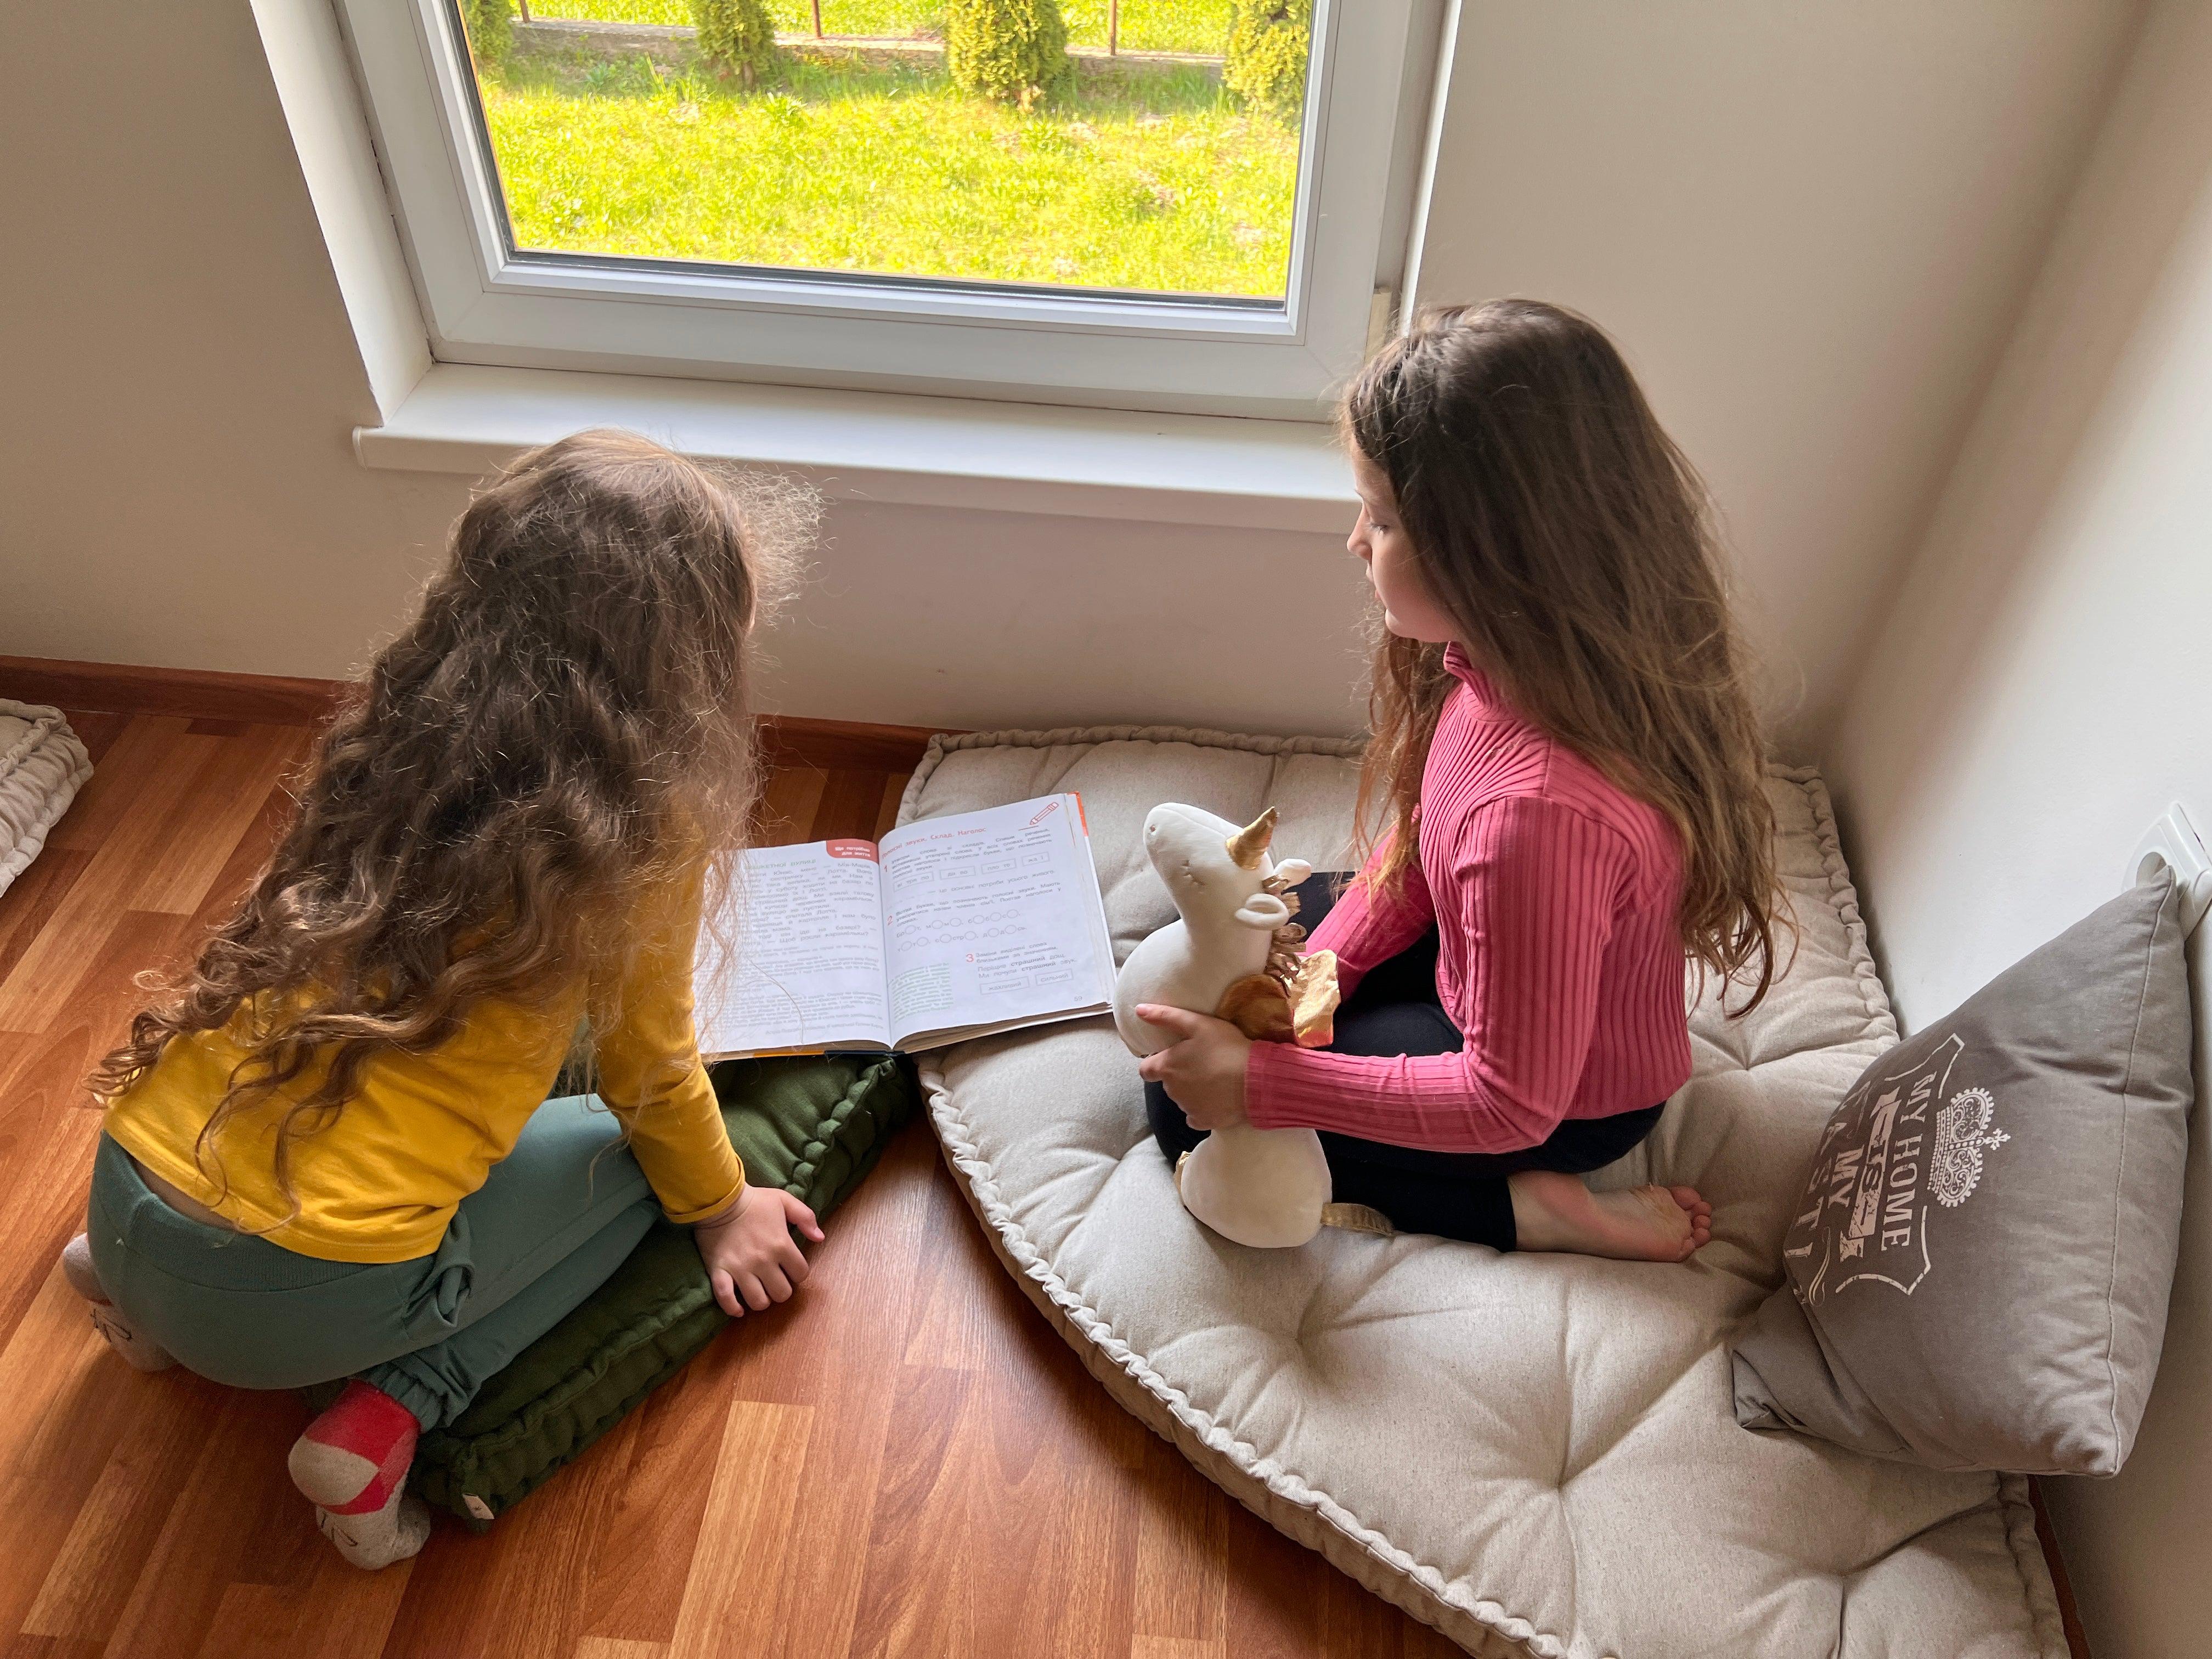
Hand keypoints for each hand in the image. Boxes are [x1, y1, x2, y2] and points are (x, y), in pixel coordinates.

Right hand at [694, 1185, 823, 1315]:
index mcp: (781, 1245)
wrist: (719, 1199)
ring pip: (758, 1301)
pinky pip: (726, 1299)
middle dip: (781, 1290)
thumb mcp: (784, 1201)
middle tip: (774, 1281)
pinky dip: (733, 1308)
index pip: (801, 1274)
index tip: (790, 1269)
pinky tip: (739, 1309)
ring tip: (759, 1291)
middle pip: (781, 1293)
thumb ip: (806, 1218)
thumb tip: (820, 1238)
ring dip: (761, 1300)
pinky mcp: (720, 1272)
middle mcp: (764, 1261)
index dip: (798, 1273)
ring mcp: (741, 1269)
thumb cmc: (754, 1201)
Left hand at [1134, 1004, 1251, 1130]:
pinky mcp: (1203, 1122)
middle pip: (1167, 1083)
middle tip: (1201, 1062)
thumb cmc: (1224, 1047)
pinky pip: (1195, 1116)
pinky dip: (1202, 1109)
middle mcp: (1171, 1091)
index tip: (1172, 1057)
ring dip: (1191, 1090)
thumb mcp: (1197, 1023)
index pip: (1145, 1070)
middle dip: (1178, 1074)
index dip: (1155, 1062)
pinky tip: (1216, 1098)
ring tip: (1214, 1078)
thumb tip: (1138, 1010)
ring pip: (1182, 1099)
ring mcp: (1187, 1109)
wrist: (1255, 1080)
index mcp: (1166, 1068)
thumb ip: (1166, 1016)